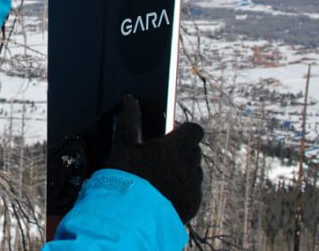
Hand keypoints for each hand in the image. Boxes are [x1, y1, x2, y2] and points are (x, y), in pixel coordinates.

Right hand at [103, 96, 203, 222]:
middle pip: (193, 152)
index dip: (183, 131)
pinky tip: (161, 195)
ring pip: (192, 173)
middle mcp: (191, 166)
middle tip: (158, 158)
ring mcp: (194, 188)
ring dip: (181, 172)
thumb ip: (130, 121)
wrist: (130, 220)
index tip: (169, 135)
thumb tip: (130, 99)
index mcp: (178, 147)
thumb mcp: (124, 146)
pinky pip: (191, 193)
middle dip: (180, 152)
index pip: (194, 130)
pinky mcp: (193, 206)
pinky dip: (180, 191)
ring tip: (157, 179)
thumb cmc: (126, 179)